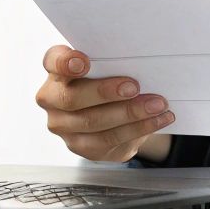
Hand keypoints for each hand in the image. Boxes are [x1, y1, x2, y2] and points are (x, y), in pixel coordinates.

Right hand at [35, 44, 175, 162]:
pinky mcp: (80, 146)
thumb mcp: (107, 65)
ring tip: (157, 105)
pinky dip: (138, 129)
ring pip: (93, 122)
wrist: (112, 110)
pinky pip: (108, 140)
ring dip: (130, 114)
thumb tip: (139, 62)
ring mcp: (62, 125)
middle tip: (134, 87)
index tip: (83, 62)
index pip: (53, 62)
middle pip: (71, 98)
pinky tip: (158, 120)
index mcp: (56, 71)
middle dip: (105, 92)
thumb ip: (111, 61)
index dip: (65, 62)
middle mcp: (52, 99)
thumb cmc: (108, 78)